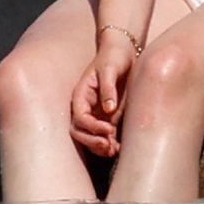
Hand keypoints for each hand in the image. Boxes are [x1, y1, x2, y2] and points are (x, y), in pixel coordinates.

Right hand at [72, 24, 134, 158]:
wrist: (123, 51)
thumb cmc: (113, 57)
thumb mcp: (110, 68)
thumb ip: (108, 88)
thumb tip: (108, 109)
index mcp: (80, 96)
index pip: (79, 118)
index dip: (92, 127)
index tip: (109, 129)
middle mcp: (84, 108)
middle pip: (79, 132)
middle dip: (93, 141)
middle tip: (109, 146)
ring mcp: (95, 114)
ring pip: (90, 137)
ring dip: (99, 147)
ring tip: (114, 151)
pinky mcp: (107, 117)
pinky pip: (103, 135)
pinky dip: (109, 143)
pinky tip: (119, 148)